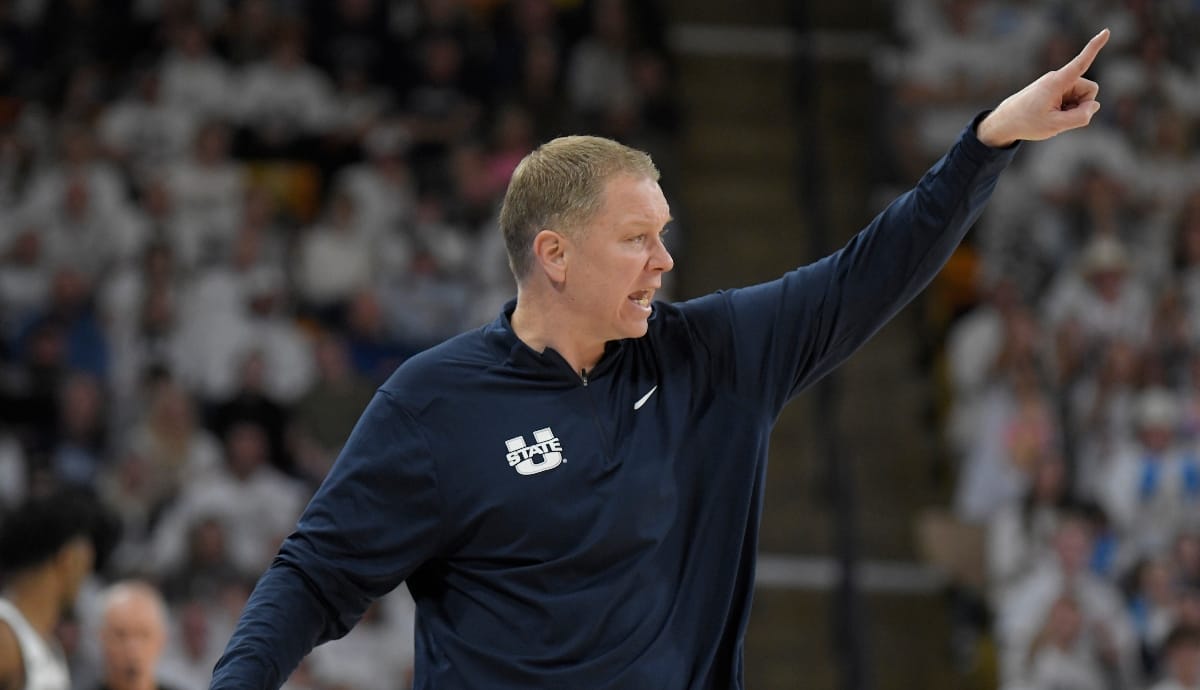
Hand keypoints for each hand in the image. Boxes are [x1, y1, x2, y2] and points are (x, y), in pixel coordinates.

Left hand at [977, 29, 1109, 147]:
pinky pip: (1073, 100)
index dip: (1094, 47)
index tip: (1106, 31)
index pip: (1081, 63)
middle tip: (1060, 117)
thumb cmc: (1027, 123)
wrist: (1005, 122)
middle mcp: (1058, 78)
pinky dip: (1067, 110)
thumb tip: (1095, 105)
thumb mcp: (1055, 125)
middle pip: (1089, 90)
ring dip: (1073, 109)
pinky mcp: (1056, 89)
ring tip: (1052, 116)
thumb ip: (1080, 117)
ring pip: (1082, 97)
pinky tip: (1051, 114)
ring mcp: (1058, 83)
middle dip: (1083, 105)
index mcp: (1057, 82)